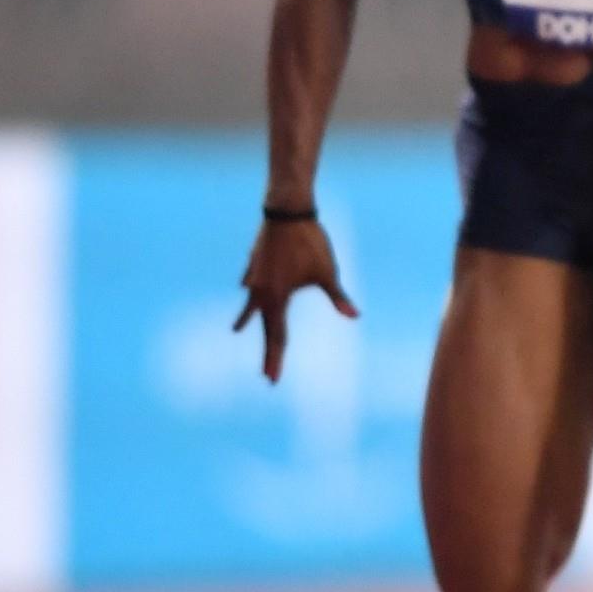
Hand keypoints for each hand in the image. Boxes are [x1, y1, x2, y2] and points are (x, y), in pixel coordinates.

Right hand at [233, 215, 356, 383]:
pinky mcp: (256, 261)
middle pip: (265, 326)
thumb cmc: (310, 242)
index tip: (272, 380)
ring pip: (252, 303)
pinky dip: (250, 290)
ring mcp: (255, 275)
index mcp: (276, 297)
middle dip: (268, 351)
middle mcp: (261, 290)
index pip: (277, 336)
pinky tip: (246, 288)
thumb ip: (338, 296)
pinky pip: (251, 281)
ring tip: (236, 330)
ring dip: (247, 318)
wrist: (287, 211)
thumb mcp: (327, 272)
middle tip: (267, 374)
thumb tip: (355, 315)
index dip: (276, 359)